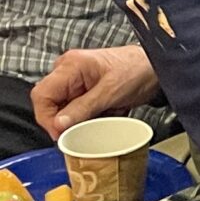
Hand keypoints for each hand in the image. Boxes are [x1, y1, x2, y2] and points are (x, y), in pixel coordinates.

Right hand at [32, 45, 156, 137]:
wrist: (156, 66)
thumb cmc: (137, 70)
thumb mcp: (111, 92)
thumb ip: (83, 108)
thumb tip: (58, 125)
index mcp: (71, 66)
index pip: (42, 95)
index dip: (47, 118)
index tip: (61, 134)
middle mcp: (68, 71)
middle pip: (50, 103)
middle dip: (64, 121)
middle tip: (82, 131)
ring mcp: (75, 81)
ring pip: (62, 110)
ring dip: (78, 120)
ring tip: (99, 118)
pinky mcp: (83, 91)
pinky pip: (75, 110)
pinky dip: (86, 118)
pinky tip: (102, 116)